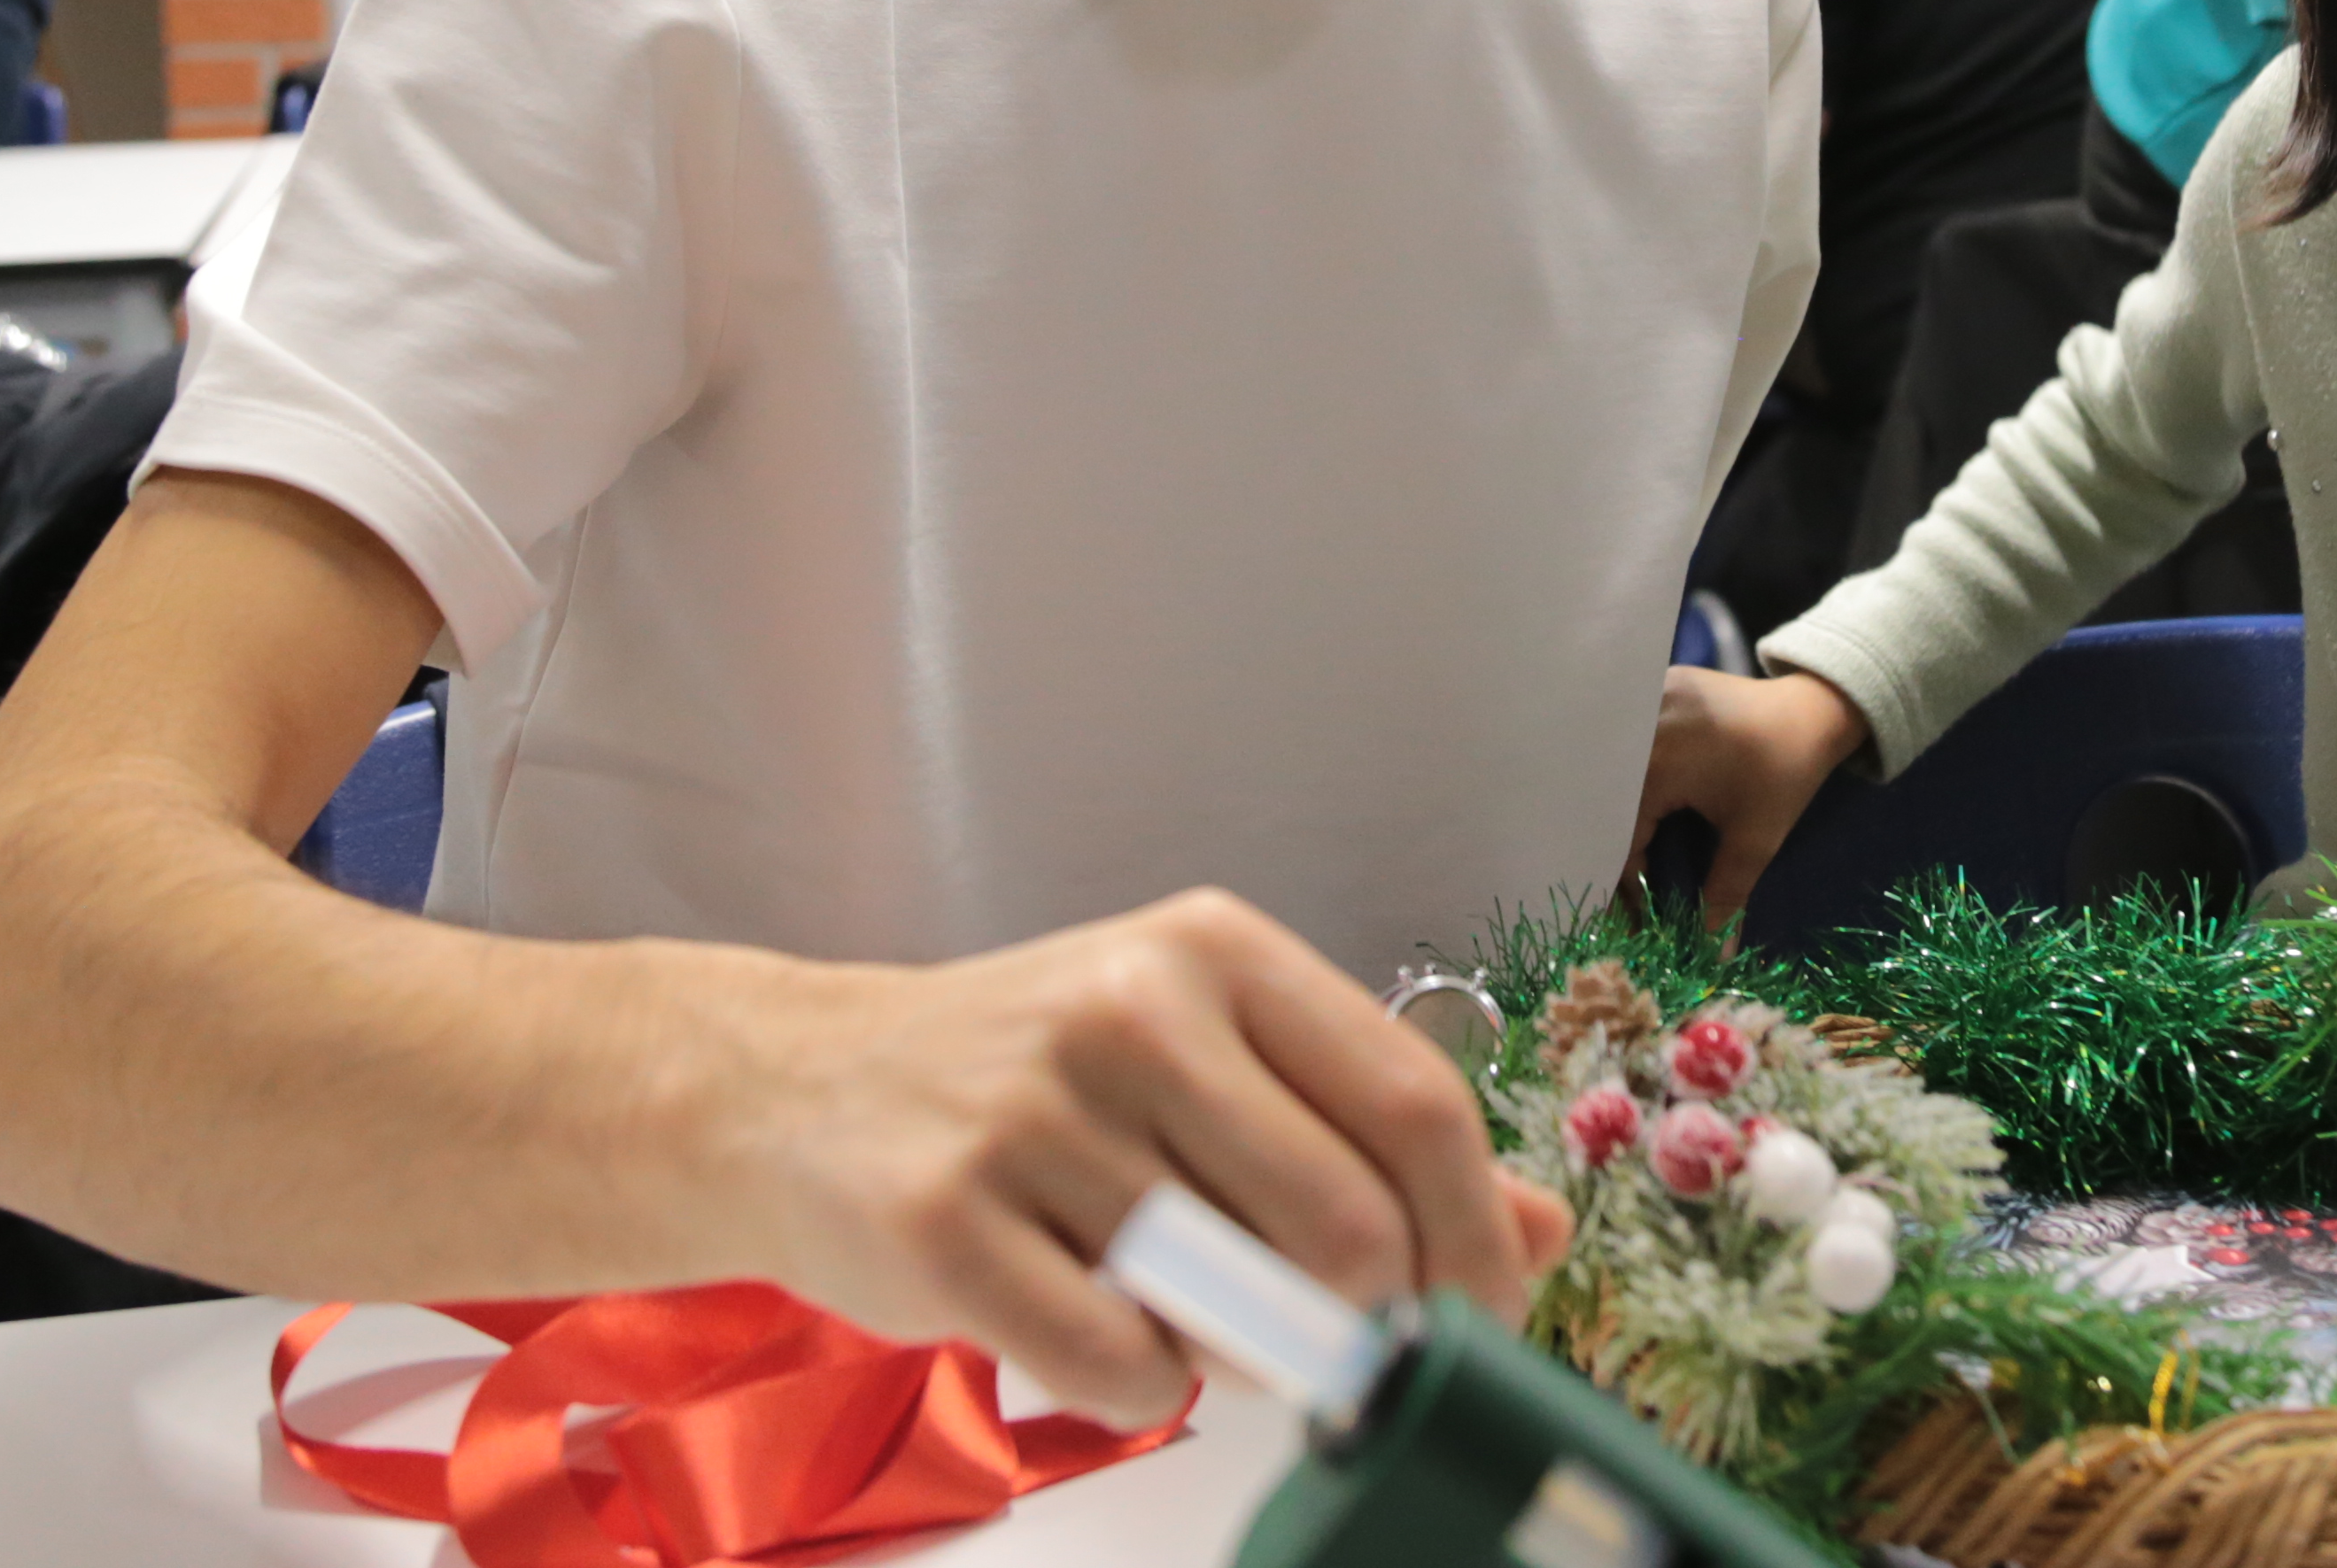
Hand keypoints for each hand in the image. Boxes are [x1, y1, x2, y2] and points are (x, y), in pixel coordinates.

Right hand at [673, 888, 1572, 1426]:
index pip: (1415, 1104)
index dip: (1475, 1236)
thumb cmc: (1028, 1084)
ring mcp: (1032, 1113)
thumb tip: (1541, 1230)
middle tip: (1333, 1342)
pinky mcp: (947, 1219)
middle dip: (1367, 1316)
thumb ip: (1369, 1136)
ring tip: (1182, 1308)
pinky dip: (1138, 1385)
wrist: (795, 1091)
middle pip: (1346, 1218)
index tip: (1488, 1313)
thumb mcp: (1206, 1057)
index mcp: (1214, 952)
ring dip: (1239, 1349)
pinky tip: (1096, 1330)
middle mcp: (1131, 1010)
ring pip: (1234, 1302)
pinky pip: (1120, 1363)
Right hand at [1622, 666, 1869, 927]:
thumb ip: (1727, 898)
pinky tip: (1639, 800)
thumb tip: (1716, 959)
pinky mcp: (1652, 689)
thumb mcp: (1756, 840)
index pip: (1622, 833)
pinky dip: (1628, 772)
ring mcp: (1645, 698)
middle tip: (1636, 886)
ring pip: (1613, 768)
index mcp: (1660, 760)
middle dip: (1616, 846)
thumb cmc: (1785, 774)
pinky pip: (1626, 739)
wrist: (1811, 710)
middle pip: (1608, 800)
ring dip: (1619, 808)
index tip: (1641, 916)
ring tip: (1637, 847)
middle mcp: (1640, 722)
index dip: (1629, 882)